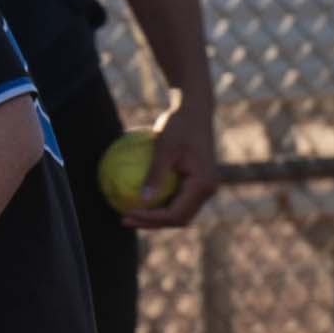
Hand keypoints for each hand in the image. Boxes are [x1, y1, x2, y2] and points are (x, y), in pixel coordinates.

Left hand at [122, 104, 221, 231]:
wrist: (195, 110)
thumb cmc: (180, 124)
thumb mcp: (164, 147)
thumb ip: (155, 174)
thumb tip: (142, 199)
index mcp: (203, 185)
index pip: (175, 214)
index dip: (150, 218)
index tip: (128, 213)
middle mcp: (208, 190)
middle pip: (178, 219)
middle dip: (152, 223)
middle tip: (125, 218)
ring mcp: (205, 188)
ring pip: (179, 212)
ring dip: (156, 216)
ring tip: (131, 213)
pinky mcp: (198, 182)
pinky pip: (178, 199)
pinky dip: (160, 203)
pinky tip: (139, 200)